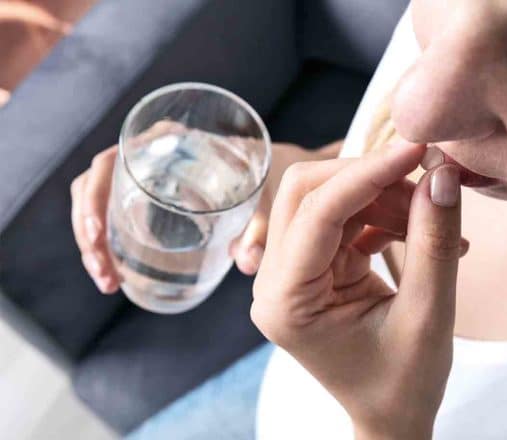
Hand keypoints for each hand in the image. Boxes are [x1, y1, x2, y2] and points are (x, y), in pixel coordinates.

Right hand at [70, 120, 336, 292]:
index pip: (115, 157)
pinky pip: (113, 214)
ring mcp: (146, 174)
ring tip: (108, 281)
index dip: (96, 193)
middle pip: (97, 183)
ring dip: (94, 243)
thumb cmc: (273, 175)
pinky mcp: (149, 197)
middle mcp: (152, 152)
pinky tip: (115, 276)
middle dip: (89, 230)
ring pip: (100, 201)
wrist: (281, 169)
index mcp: (172, 140)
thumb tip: (247, 264)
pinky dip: (107, 245)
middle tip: (105, 273)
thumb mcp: (268, 199)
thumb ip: (260, 230)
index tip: (98, 231)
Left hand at [250, 141, 466, 438]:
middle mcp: (275, 282)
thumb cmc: (404, 384)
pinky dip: (385, 216)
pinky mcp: (315, 268)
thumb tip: (442, 175)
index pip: (316, 212)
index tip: (418, 150)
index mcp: (286, 302)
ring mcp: (292, 273)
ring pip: (330, 200)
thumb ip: (433, 242)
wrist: (392, 416)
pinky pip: (345, 220)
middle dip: (372, 179)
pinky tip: (422, 230)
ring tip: (435, 220)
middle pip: (309, 193)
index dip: (368, 173)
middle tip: (429, 179)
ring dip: (385, 198)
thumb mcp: (428, 315)